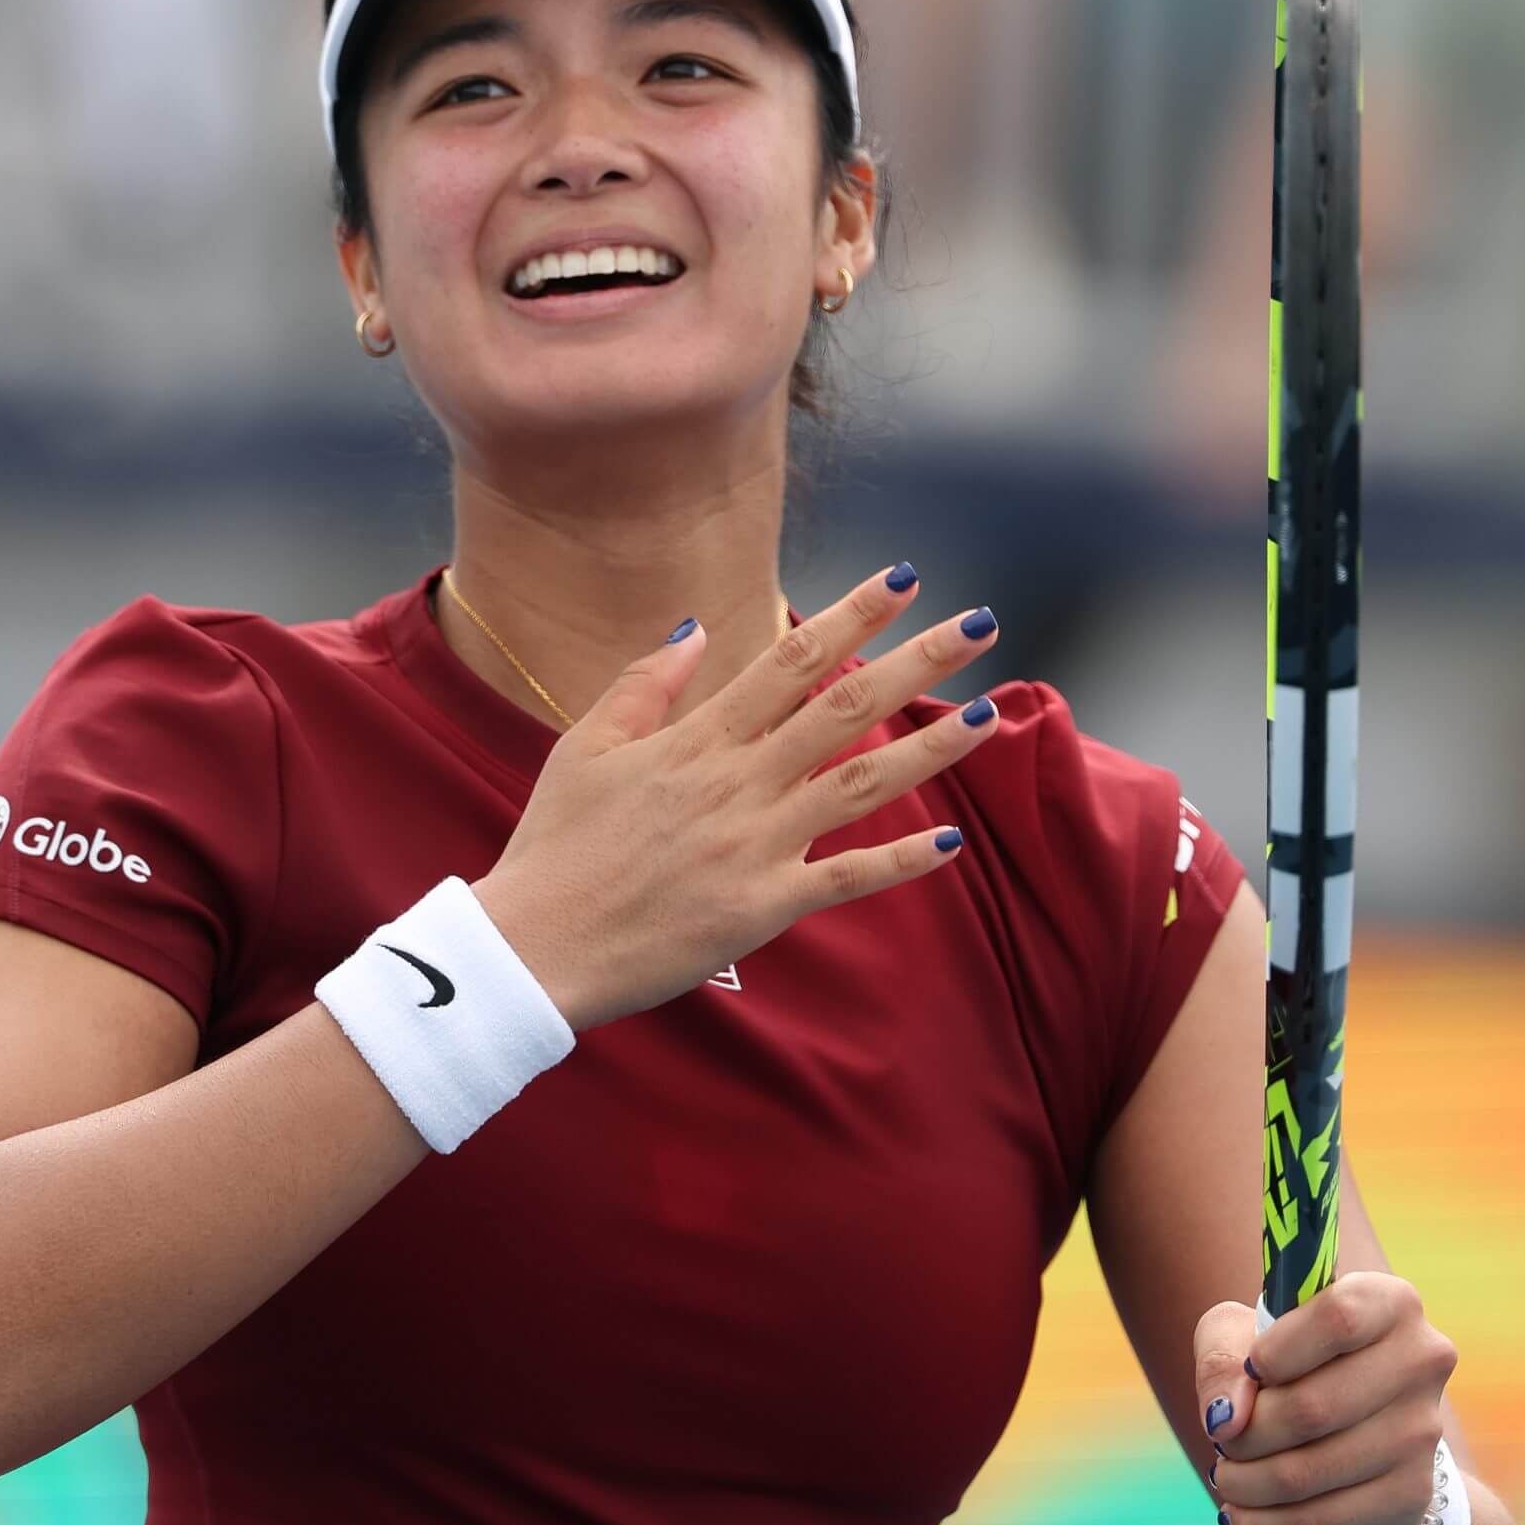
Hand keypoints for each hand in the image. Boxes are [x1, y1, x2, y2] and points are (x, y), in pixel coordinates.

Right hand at [472, 560, 1001, 1031]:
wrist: (534, 947)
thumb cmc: (556, 846)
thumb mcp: (587, 747)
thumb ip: (646, 684)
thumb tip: (697, 628)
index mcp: (696, 740)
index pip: (791, 660)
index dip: (853, 615)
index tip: (904, 578)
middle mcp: (736, 783)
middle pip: (845, 708)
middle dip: (918, 660)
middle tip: (979, 623)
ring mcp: (754, 845)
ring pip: (861, 784)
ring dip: (930, 747)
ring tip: (990, 713)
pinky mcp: (761, 907)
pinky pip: (844, 879)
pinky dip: (898, 862)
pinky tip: (948, 843)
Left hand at [1193, 1271, 1458, 1524]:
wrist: (1354, 1430)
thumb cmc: (1288, 1362)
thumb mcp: (1242, 1334)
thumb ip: (1223, 1355)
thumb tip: (1226, 1417)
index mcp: (1388, 1302)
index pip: (1338, 1317)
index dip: (1278, 1351)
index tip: (1251, 1371)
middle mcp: (1420, 1361)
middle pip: (1312, 1406)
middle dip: (1246, 1434)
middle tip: (1223, 1440)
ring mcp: (1421, 1432)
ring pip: (1309, 1469)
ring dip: (1247, 1482)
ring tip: (1228, 1476)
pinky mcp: (1410, 1493)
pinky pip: (1321, 1518)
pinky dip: (1265, 1523)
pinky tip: (1243, 1514)